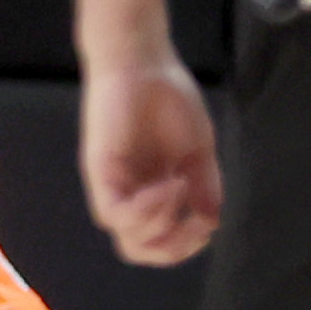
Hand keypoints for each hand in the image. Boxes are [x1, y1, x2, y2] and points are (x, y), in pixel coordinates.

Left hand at [81, 44, 221, 262]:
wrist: (144, 60)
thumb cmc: (168, 96)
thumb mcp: (198, 150)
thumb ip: (204, 188)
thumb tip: (210, 223)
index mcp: (149, 190)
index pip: (156, 241)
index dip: (183, 246)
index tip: (208, 225)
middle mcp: (128, 192)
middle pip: (138, 249)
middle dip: (173, 249)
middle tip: (195, 224)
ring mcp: (112, 184)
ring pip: (126, 239)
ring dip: (162, 226)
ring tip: (179, 188)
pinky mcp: (100, 171)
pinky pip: (115, 214)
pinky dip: (146, 210)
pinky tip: (168, 184)